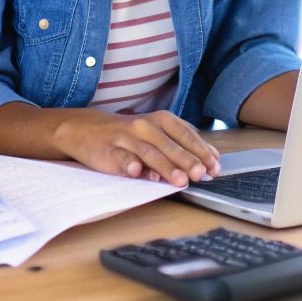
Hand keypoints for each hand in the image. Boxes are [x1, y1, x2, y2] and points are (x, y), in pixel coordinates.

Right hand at [52, 109, 220, 186]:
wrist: (87, 129)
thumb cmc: (129, 134)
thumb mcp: (157, 132)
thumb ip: (181, 144)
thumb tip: (211, 159)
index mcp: (161, 120)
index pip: (185, 134)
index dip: (201, 150)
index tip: (214, 167)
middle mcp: (145, 126)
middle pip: (170, 144)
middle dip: (187, 160)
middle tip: (200, 174)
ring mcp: (126, 138)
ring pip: (149, 152)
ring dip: (165, 167)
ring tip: (179, 180)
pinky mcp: (109, 151)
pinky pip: (121, 158)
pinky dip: (130, 164)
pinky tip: (138, 172)